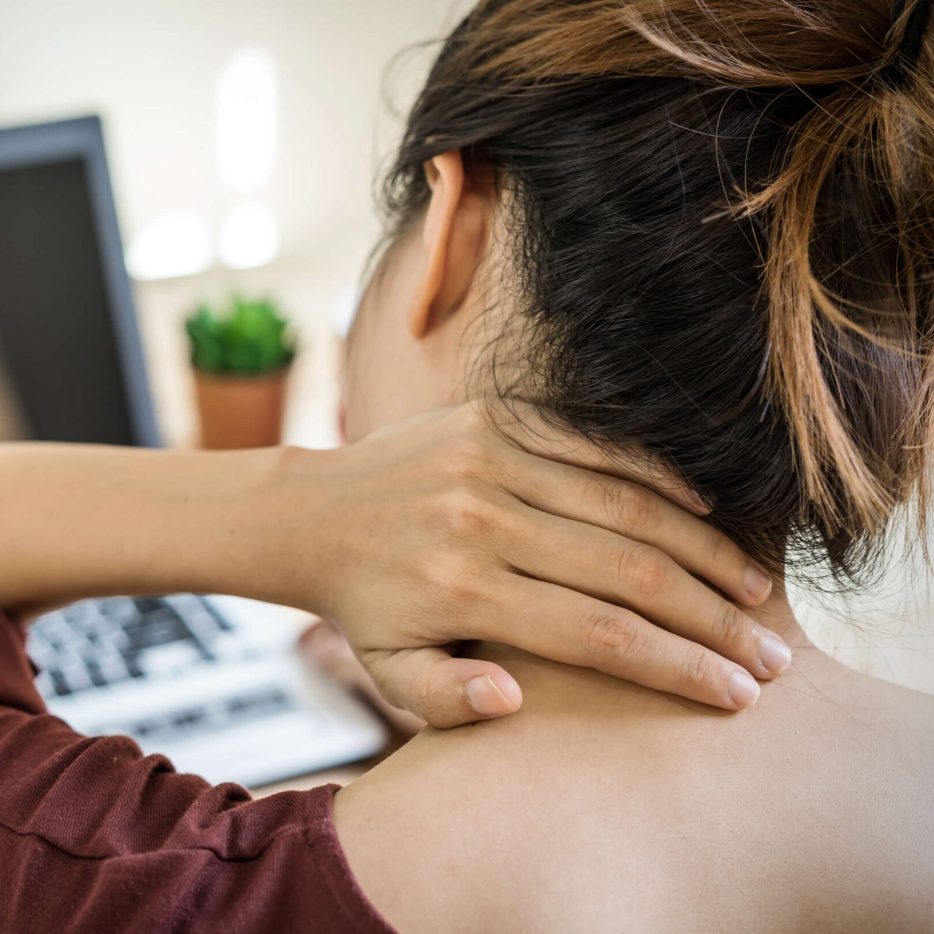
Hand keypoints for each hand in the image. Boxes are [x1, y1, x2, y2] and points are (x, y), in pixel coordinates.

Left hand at [269, 403, 786, 728]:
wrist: (314, 510)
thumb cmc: (363, 603)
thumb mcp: (387, 672)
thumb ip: (446, 702)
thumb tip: (519, 705)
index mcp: (463, 592)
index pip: (597, 635)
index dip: (676, 665)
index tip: (735, 691)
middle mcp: (484, 522)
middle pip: (626, 572)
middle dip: (710, 617)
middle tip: (768, 652)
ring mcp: (492, 460)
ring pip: (625, 506)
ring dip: (701, 550)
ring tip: (754, 589)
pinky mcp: (495, 418)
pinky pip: (594, 447)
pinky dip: (655, 478)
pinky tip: (704, 511)